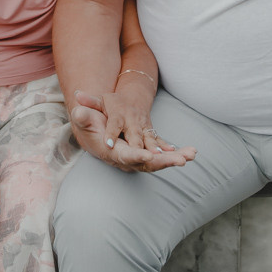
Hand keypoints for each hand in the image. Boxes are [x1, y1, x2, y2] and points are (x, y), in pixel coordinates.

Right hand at [70, 90, 194, 172]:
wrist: (96, 132)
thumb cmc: (90, 123)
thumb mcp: (85, 116)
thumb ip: (83, 114)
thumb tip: (79, 108)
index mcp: (112, 151)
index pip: (126, 156)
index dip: (137, 156)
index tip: (150, 156)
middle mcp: (126, 158)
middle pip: (147, 163)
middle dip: (164, 162)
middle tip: (181, 160)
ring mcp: (137, 157)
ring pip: (158, 162)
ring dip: (175, 159)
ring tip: (191, 155)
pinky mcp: (146, 154)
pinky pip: (163, 157)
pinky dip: (177, 154)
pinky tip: (191, 153)